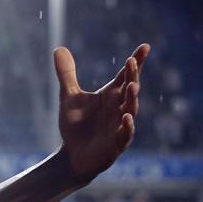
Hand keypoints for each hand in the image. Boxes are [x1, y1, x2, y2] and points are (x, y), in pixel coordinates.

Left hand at [54, 44, 148, 180]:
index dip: (135, 61)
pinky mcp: (116, 143)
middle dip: (132, 76)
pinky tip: (126, 117)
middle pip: (129, 89)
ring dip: (132, 98)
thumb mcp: (69, 97)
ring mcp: (120, 125)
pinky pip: (125, 133)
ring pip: (130, 109)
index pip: (125, 75)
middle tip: (132, 62)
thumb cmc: (76, 125)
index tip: (144, 46)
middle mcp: (119, 107)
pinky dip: (127, 126)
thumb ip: (66, 74)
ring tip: (132, 85)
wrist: (72, 155)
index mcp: (111, 95)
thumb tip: (58, 48)